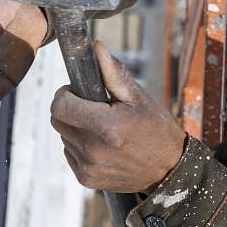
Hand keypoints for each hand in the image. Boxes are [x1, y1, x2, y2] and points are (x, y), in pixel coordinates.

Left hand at [50, 42, 186, 192]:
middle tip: (92, 108)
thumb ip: (113, 73)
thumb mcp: (139, 97)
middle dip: (69, 109)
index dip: (65, 94)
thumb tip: (96, 47)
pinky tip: (102, 145)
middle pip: (57, 121)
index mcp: (106, 126)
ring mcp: (89, 167)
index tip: (78, 91)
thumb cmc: (156, 128)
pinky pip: (70, 154)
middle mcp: (93, 149)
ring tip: (101, 128)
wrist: (169, 169)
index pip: (60, 105)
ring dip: (75, 128)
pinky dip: (79, 146)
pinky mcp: (87, 178)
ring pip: (63, 137)